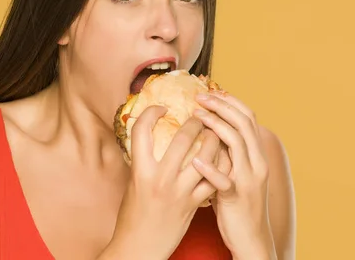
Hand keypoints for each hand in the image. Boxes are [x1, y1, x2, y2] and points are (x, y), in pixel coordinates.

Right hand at [106, 105, 221, 259]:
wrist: (139, 247)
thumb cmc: (133, 215)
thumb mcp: (133, 183)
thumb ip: (143, 161)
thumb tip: (151, 136)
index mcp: (140, 171)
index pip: (142, 130)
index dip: (151, 113)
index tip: (162, 108)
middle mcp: (160, 178)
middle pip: (183, 138)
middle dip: (195, 121)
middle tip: (200, 116)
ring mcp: (180, 192)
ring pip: (206, 156)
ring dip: (213, 139)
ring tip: (215, 131)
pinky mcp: (194, 204)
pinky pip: (214, 178)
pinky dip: (220, 164)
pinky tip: (222, 157)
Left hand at [192, 92, 276, 259]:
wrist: (251, 238)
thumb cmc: (237, 203)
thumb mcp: (237, 172)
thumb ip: (228, 152)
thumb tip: (210, 129)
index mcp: (257, 155)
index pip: (249, 117)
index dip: (231, 101)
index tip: (212, 92)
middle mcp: (257, 163)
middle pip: (243, 123)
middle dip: (221, 105)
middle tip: (199, 96)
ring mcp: (249, 179)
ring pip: (236, 143)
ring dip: (215, 125)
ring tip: (195, 115)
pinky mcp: (237, 197)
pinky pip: (225, 180)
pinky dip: (210, 168)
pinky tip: (196, 160)